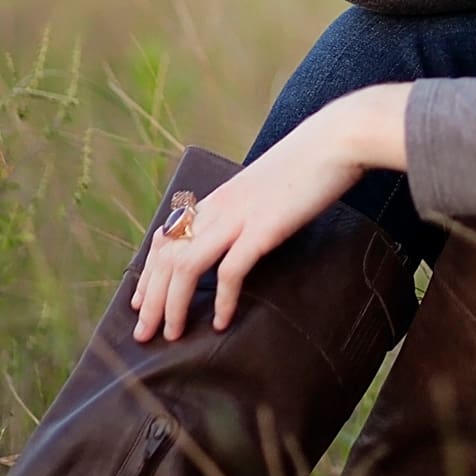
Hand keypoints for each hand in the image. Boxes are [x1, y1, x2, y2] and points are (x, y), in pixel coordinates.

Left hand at [130, 87, 408, 340]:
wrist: (335, 140)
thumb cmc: (307, 165)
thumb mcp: (263, 187)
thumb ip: (244, 208)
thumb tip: (241, 234)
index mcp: (216, 198)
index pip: (166, 238)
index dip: (148, 272)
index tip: (140, 301)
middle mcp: (218, 208)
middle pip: (168, 256)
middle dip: (151, 299)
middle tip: (143, 333)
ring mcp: (238, 217)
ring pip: (187, 265)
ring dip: (174, 304)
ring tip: (172, 335)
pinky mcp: (263, 228)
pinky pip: (232, 270)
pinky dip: (222, 299)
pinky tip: (220, 323)